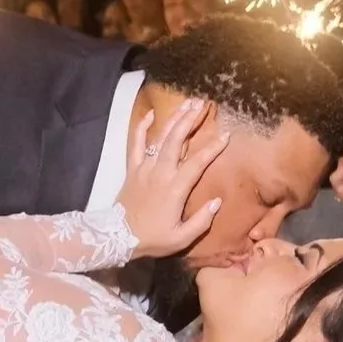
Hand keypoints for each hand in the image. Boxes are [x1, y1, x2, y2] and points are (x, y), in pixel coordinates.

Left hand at [117, 98, 227, 257]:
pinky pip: (135, 143)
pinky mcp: (132, 169)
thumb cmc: (152, 239)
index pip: (197, 163)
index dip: (212, 148)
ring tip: (187, 103)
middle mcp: (159, 172)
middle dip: (190, 120)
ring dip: (173, 119)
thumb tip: (217, 202)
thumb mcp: (181, 238)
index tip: (225, 136)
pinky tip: (150, 113)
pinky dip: (141, 127)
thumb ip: (202, 221)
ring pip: (159, 137)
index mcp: (174, 188)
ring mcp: (144, 168)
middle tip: (202, 104)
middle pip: (176, 140)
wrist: (117, 239)